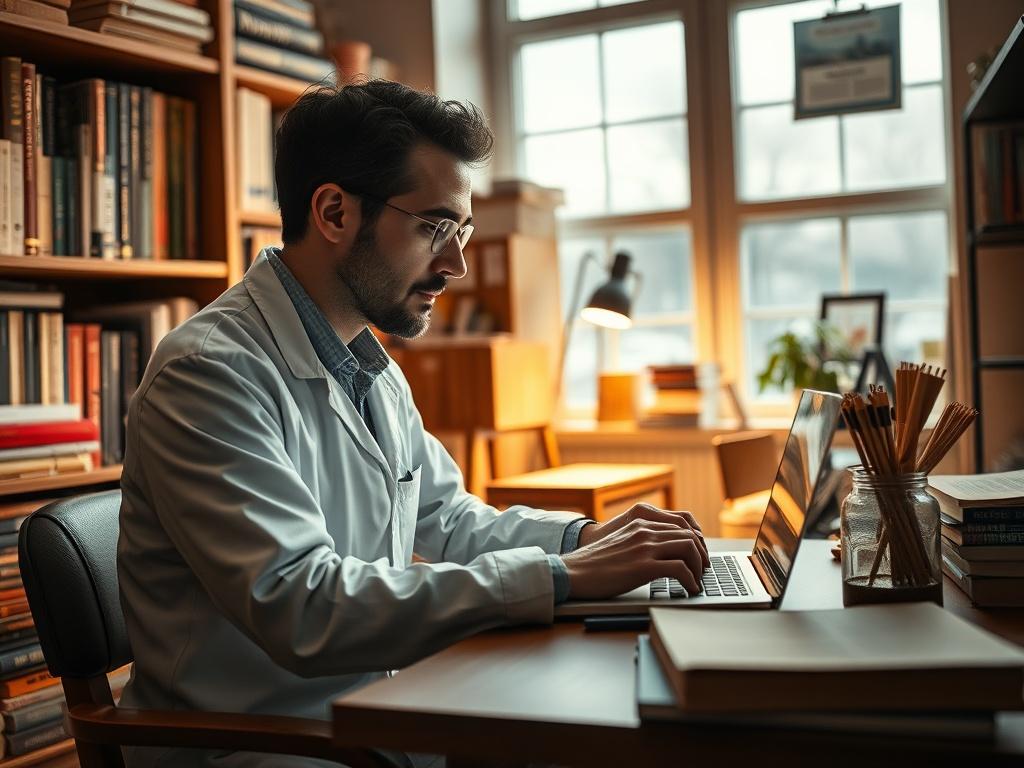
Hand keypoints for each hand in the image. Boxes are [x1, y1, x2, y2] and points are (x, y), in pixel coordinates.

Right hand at [562, 506, 709, 599]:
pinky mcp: (643, 566)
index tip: (698, 555)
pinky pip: (680, 569)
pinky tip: (690, 589)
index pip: (680, 524)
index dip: (695, 541)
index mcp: (639, 523)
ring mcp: (645, 547)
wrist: (573, 572)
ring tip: (698, 580)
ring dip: (699, 566)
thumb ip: (638, 541)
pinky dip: (691, 580)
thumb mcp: (620, 543)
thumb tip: (658, 554)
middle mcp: (644, 530)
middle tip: (703, 570)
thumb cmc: (593, 564)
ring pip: (689, 548)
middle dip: (701, 554)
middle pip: (689, 535)